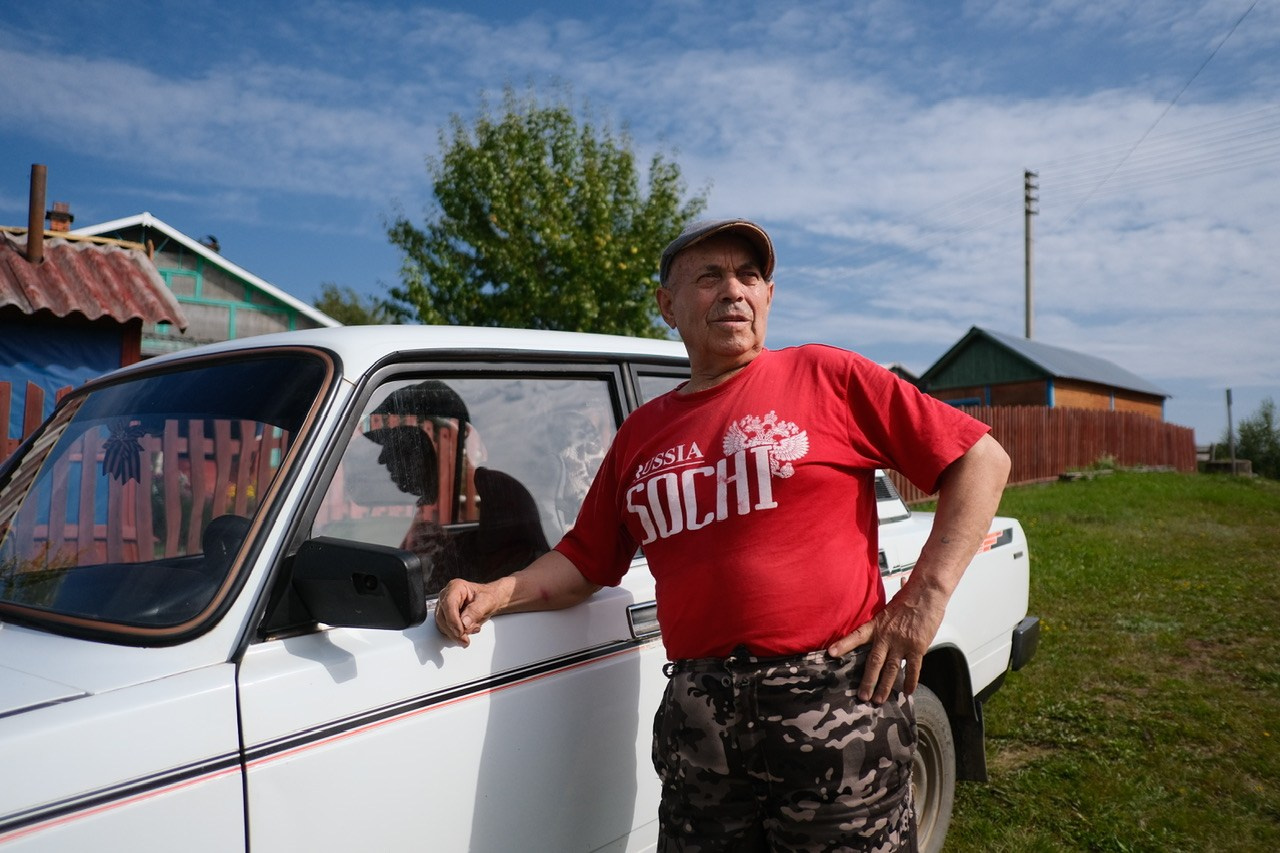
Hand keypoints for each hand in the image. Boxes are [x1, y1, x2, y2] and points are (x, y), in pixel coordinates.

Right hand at [434, 577, 503, 646]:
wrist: (489, 602)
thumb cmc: (488, 598)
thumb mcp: (487, 602)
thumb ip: (476, 611)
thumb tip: (465, 622)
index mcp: (456, 587)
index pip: (448, 604)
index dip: (453, 620)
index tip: (460, 631)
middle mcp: (447, 596)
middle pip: (443, 617)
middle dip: (454, 631)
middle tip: (466, 638)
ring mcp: (444, 607)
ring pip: (442, 625)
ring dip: (455, 634)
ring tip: (472, 630)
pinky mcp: (445, 617)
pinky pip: (446, 629)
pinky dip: (456, 634)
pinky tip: (468, 631)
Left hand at [829, 583, 948, 702]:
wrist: (928, 593)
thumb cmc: (911, 596)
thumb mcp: (891, 604)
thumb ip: (887, 612)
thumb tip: (888, 597)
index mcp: (877, 625)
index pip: (857, 635)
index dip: (843, 644)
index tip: (830, 653)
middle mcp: (887, 636)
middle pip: (873, 661)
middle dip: (867, 681)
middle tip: (862, 696)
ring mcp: (902, 643)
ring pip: (891, 669)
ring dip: (885, 686)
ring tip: (879, 700)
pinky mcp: (917, 647)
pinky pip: (913, 668)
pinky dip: (910, 681)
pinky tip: (907, 691)